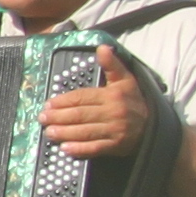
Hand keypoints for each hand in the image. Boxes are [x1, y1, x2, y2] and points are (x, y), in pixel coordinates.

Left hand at [39, 49, 153, 160]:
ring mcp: (115, 130)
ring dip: (64, 133)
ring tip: (49, 132)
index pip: (82, 97)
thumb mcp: (125, 79)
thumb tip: (102, 47)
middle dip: (58, 117)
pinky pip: (95, 148)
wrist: (153, 125)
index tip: (48, 104)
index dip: (63, 101)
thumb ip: (112, 64)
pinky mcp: (116, 145)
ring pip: (85, 131)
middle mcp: (114, 112)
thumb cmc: (133, 100)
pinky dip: (79, 149)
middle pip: (80, 115)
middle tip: (42, 118)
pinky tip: (65, 148)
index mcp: (113, 95)